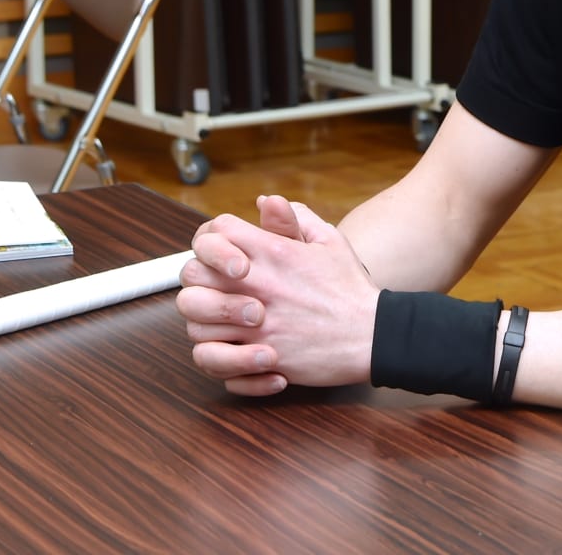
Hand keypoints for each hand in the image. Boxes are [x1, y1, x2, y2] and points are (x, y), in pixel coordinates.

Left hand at [177, 194, 378, 396]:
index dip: (213, 238)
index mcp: (273, 252)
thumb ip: (296, 218)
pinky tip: (234, 348)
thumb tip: (267, 202)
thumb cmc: (349, 288)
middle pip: (192, 274)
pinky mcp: (256, 357)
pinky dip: (215, 355)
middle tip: (215, 286)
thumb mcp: (329, 241)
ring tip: (223, 319)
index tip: (224, 252)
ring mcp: (253, 324)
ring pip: (193, 320)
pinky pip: (209, 357)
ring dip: (204, 318)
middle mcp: (257, 285)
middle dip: (199, 277)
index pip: (216, 231)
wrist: (370, 335)